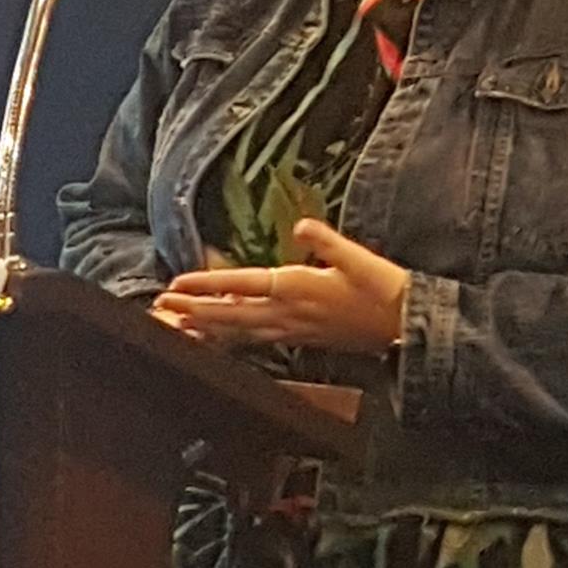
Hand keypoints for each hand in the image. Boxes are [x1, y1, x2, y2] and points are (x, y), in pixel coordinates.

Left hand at [152, 218, 407, 354]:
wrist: (406, 326)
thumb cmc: (383, 288)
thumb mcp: (356, 258)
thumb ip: (325, 241)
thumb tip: (299, 227)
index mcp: (296, 288)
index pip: (241, 285)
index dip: (206, 285)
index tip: (176, 285)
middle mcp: (287, 314)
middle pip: (230, 314)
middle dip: (193, 311)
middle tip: (161, 308)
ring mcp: (292, 330)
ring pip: (239, 331)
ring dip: (207, 328)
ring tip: (178, 325)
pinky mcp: (301, 338)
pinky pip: (256, 340)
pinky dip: (232, 338)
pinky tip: (220, 338)